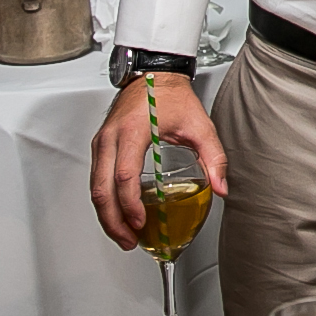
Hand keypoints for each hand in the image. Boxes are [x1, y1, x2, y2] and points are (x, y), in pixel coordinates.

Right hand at [89, 73, 225, 250]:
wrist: (153, 75)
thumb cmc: (172, 97)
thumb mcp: (200, 126)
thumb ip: (213, 158)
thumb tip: (221, 188)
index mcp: (133, 131)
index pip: (124, 176)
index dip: (130, 204)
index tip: (140, 222)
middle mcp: (110, 138)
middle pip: (101, 189)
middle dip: (113, 220)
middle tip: (129, 240)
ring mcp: (101, 142)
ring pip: (94, 187)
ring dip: (106, 216)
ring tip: (124, 235)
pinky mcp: (100, 147)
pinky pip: (96, 180)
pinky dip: (104, 201)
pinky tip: (118, 215)